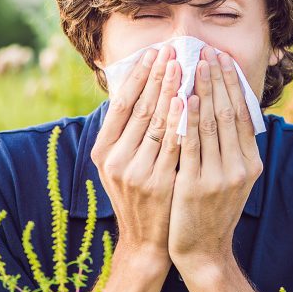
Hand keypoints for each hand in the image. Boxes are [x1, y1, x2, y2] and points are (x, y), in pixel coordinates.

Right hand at [90, 44, 183, 267]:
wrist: (146, 241)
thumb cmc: (138, 194)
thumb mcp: (121, 163)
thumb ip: (126, 131)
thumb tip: (139, 86)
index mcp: (103, 151)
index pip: (121, 104)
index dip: (138, 76)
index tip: (153, 52)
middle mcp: (115, 160)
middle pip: (140, 108)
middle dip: (157, 76)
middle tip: (171, 50)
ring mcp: (136, 172)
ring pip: (157, 122)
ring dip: (171, 90)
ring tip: (183, 65)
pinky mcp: (158, 183)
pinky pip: (173, 144)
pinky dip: (181, 121)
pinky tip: (189, 100)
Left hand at [168, 45, 263, 271]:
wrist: (202, 249)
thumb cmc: (213, 207)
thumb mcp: (233, 178)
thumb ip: (232, 147)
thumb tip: (228, 106)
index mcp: (251, 163)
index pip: (242, 114)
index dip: (233, 84)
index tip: (223, 59)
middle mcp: (240, 168)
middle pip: (228, 113)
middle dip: (217, 79)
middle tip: (208, 51)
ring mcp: (219, 177)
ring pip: (210, 124)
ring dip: (203, 90)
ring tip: (194, 64)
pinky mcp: (195, 185)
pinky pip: (191, 144)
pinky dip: (189, 118)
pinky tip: (184, 98)